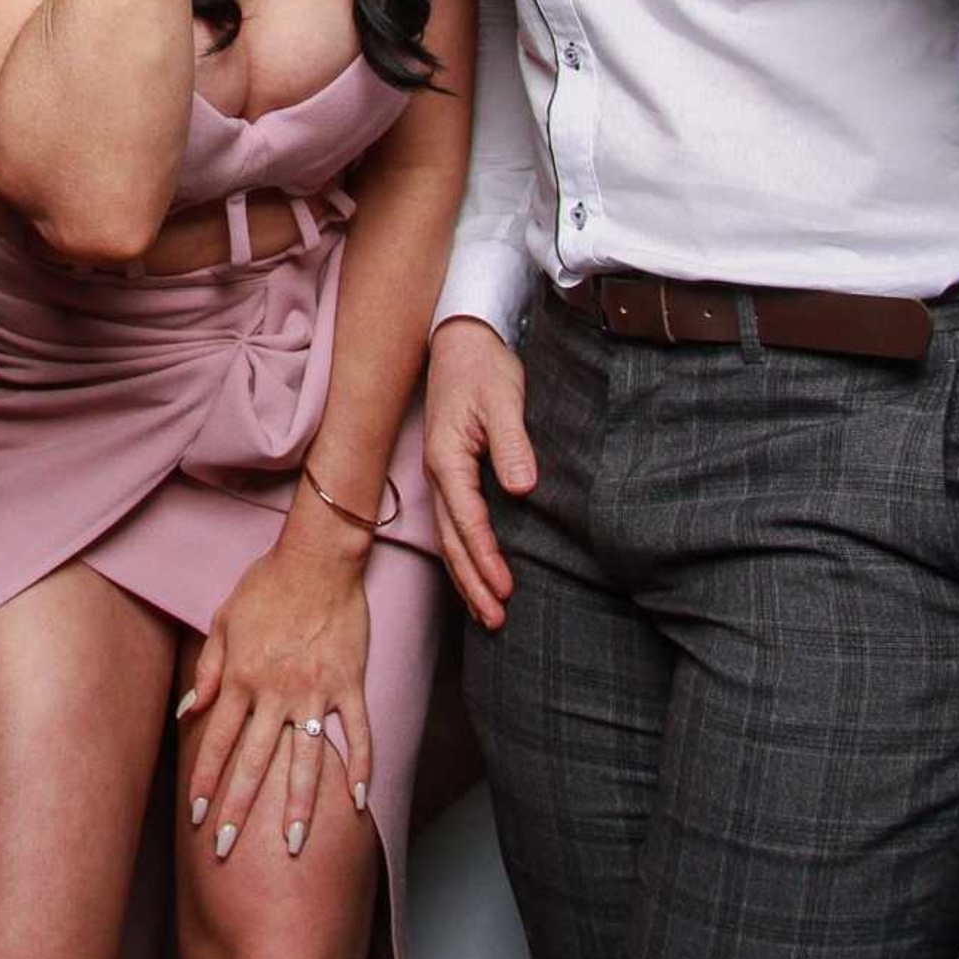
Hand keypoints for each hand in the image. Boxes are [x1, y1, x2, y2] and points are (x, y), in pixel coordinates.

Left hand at [178, 539, 372, 857]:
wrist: (317, 559)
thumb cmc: (267, 586)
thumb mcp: (224, 620)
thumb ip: (209, 668)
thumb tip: (189, 709)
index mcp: (242, 678)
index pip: (217, 741)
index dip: (205, 780)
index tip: (196, 815)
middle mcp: (275, 692)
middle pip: (254, 762)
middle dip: (237, 808)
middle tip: (226, 849)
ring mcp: (315, 692)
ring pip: (305, 760)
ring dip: (296, 806)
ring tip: (291, 845)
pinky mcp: (349, 685)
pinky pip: (357, 735)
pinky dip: (361, 768)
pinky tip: (359, 803)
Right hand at [424, 317, 536, 625]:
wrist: (461, 337)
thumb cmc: (483, 366)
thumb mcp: (503, 399)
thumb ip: (512, 444)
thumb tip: (522, 489)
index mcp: (447, 458)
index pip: (467, 520)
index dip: (486, 558)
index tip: (507, 590)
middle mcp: (437, 472)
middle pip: (451, 541)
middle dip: (472, 583)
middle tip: (496, 621)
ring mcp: (439, 474)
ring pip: (448, 538)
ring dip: (465, 576)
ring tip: (487, 613)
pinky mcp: (450, 471)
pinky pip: (453, 524)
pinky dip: (463, 555)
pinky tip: (477, 573)